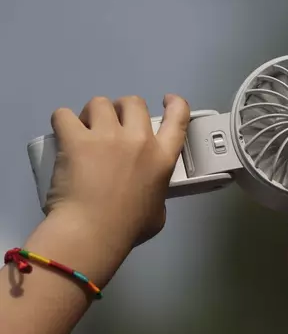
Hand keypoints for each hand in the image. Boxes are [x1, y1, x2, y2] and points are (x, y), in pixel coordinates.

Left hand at [46, 94, 189, 248]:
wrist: (92, 232)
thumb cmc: (128, 229)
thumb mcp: (157, 213)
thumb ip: (156, 195)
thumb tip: (147, 195)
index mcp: (162, 158)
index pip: (178, 117)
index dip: (174, 103)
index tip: (165, 100)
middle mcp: (138, 140)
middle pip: (133, 102)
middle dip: (122, 110)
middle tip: (111, 127)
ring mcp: (106, 136)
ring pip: (99, 103)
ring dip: (92, 114)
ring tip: (84, 131)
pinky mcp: (75, 139)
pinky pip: (64, 115)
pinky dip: (63, 122)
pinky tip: (62, 135)